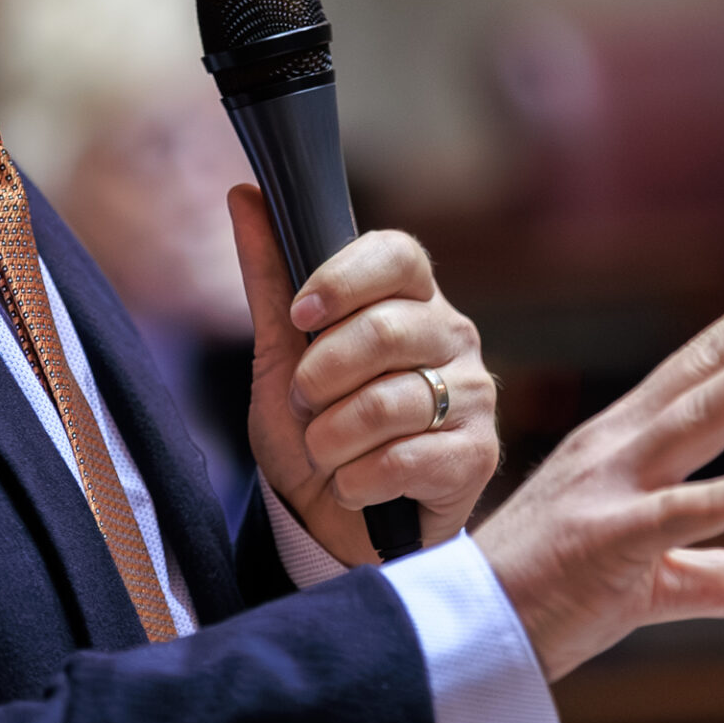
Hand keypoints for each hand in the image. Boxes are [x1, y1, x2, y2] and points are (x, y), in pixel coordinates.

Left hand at [230, 187, 500, 567]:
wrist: (333, 525)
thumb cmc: (313, 431)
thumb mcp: (277, 356)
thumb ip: (269, 280)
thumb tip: (245, 197)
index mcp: (411, 299)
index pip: (397, 254)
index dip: (342, 280)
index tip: (300, 317)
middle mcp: (453, 337)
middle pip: (384, 331)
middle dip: (319, 378)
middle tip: (302, 404)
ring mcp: (473, 395)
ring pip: (388, 402)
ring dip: (330, 439)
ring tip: (325, 452)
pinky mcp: (478, 455)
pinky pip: (404, 459)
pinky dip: (357, 480)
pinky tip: (354, 485)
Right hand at [475, 251, 723, 679]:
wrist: (462, 630)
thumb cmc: (545, 593)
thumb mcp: (648, 581)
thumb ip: (716, 576)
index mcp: (626, 442)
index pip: (704, 368)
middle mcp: (620, 448)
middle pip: (707, 370)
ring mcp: (610, 490)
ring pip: (697, 421)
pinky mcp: (605, 544)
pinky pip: (668, 519)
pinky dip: (717, 500)